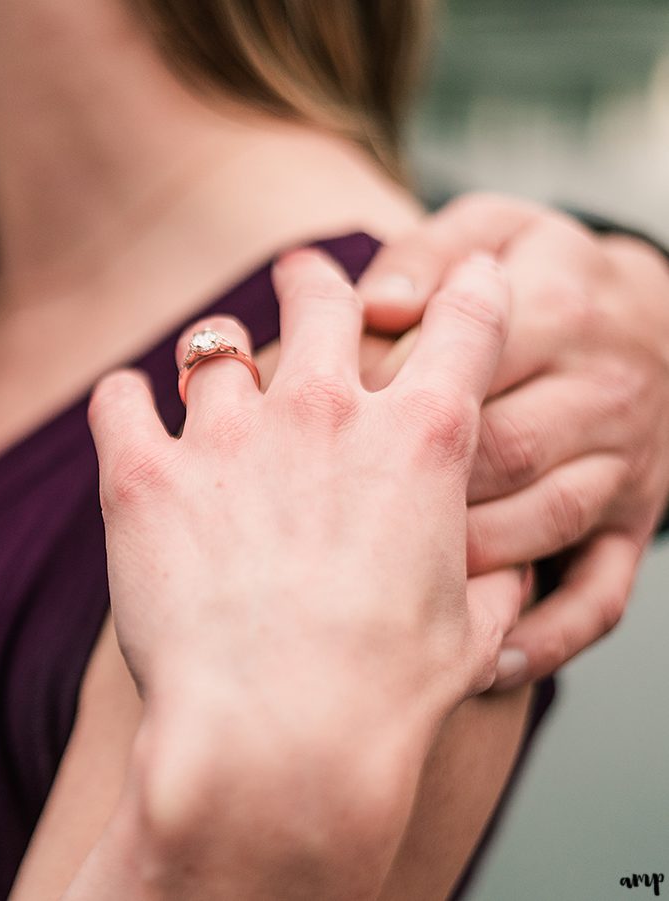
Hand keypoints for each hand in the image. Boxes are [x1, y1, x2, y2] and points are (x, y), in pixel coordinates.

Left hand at [87, 251, 517, 896]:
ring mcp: (229, 437)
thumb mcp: (465, 633)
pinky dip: (123, 399)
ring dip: (217, 352)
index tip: (456, 277)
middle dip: (318, 281)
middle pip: (324, 300)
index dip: (465, 288)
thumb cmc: (381, 697)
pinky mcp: (143, 474)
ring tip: (209, 365)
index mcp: (420, 441)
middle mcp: (326, 414)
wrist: (278, 738)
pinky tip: (126, 406)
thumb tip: (501, 580)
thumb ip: (485, 583)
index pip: (463, 324)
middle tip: (304, 275)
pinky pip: (119, 399)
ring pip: (216, 345)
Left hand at [359, 193, 668, 689]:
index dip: (376, 399)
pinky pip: (598, 596)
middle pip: (495, 451)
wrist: (667, 322)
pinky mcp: (634, 527)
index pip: (454, 366)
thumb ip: (430, 256)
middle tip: (315, 510)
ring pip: (540, 527)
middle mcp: (596, 394)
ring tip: (375, 585)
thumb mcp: (496, 230)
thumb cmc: (547, 275)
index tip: (305, 421)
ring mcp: (623, 469)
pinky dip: (546, 636)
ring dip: (462, 561)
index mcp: (557, 313)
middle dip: (404, 484)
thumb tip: (376, 303)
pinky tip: (486, 660)